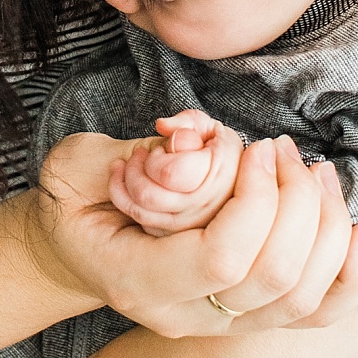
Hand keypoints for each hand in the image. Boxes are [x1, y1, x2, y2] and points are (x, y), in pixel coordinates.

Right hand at [37, 128, 357, 337]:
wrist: (74, 249)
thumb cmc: (75, 200)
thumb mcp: (76, 165)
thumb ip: (131, 155)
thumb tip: (191, 139)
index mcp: (138, 282)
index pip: (222, 260)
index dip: (255, 199)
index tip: (256, 148)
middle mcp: (185, 316)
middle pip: (274, 279)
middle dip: (296, 202)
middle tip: (282, 149)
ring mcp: (220, 325)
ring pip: (303, 298)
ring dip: (326, 226)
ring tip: (313, 171)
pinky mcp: (249, 317)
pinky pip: (317, 313)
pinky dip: (350, 274)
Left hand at [109, 111, 241, 232]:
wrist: (234, 176)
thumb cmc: (213, 145)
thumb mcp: (206, 126)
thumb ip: (187, 121)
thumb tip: (163, 126)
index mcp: (219, 174)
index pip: (169, 173)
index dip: (155, 159)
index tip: (159, 149)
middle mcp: (207, 206)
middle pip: (149, 195)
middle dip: (134, 171)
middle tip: (139, 155)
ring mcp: (193, 226)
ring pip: (141, 213)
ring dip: (124, 185)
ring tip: (128, 165)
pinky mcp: (179, 236)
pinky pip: (144, 225)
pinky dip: (128, 203)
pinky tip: (129, 183)